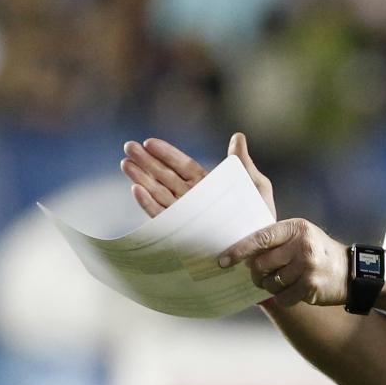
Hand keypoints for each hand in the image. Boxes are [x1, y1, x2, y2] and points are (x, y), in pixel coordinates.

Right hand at [120, 132, 274, 217]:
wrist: (260, 248)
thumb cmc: (260, 217)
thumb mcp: (256, 186)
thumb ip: (243, 162)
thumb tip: (237, 136)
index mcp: (207, 184)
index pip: (182, 165)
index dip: (165, 153)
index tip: (149, 142)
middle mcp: (193, 198)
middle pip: (164, 176)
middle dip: (146, 161)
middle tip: (128, 147)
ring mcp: (186, 213)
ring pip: (158, 193)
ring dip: (141, 178)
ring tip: (125, 164)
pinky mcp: (182, 230)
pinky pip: (162, 215)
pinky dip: (148, 204)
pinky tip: (136, 190)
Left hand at [219, 219, 348, 307]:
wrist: (350, 272)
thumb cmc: (317, 252)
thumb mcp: (301, 235)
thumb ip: (275, 239)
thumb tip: (242, 255)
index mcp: (296, 228)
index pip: (261, 238)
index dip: (239, 250)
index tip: (223, 260)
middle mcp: (302, 245)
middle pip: (261, 264)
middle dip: (257, 274)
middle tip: (260, 275)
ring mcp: (307, 267)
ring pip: (270, 283)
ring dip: (271, 286)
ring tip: (283, 281)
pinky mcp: (310, 287)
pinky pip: (282, 297)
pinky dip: (283, 297)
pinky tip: (294, 290)